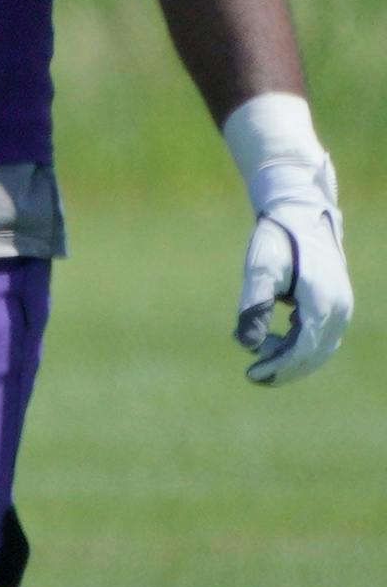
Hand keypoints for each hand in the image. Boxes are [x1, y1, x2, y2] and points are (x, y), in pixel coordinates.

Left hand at [226, 94, 352, 384]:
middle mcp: (339, 309)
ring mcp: (341, 306)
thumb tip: (247, 344)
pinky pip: (319, 334)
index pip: (305, 350)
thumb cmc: (276, 237)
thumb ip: (253, 305)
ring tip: (259, 360)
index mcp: (323, 302)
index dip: (279, 367)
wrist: (300, 210)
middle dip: (284, 369)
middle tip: (253, 376)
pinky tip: (273, 341)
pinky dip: (298, 344)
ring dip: (290, 357)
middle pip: (314, 354)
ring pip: (318, 346)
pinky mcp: (334, 302)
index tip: (251, 374)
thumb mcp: (260, 267)